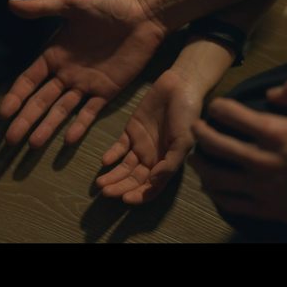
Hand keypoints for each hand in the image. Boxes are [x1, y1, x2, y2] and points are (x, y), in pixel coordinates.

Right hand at [0, 0, 166, 147]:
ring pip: (62, 111)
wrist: (144, 14)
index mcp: (55, 55)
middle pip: (41, 101)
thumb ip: (43, 7)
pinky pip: (91, 112)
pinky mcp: (107, 91)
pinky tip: (67, 140)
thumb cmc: (108, 5)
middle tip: (10, 141)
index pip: (29, 81)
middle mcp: (67, 73)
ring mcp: (87, 84)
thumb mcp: (72, 2)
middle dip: (25, 120)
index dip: (15, 97)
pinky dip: (79, 125)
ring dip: (47, 127)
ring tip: (32, 145)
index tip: (3, 114)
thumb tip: (11, 4)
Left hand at [96, 69, 202, 203]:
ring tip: (99, 183)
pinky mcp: (131, 130)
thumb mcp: (184, 140)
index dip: (140, 196)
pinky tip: (105, 161)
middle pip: (134, 180)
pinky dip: (112, 155)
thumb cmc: (187, 115)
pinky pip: (119, 147)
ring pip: (124, 167)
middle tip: (106, 192)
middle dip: (120, 188)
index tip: (126, 199)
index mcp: (167, 164)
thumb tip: (154, 182)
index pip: (152, 188)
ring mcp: (141, 145)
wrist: (180, 86)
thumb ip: (170, 163)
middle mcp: (153, 158)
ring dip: (112, 176)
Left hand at [190, 74, 286, 232]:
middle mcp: (263, 160)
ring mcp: (262, 188)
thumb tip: (271, 92)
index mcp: (276, 133)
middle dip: (200, 133)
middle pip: (215, 145)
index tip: (216, 106)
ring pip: (216, 178)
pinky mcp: (267, 209)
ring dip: (201, 166)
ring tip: (196, 159)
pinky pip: (231, 203)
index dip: (218, 106)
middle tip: (196, 128)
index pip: (231, 114)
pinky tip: (212, 186)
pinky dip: (216, 194)